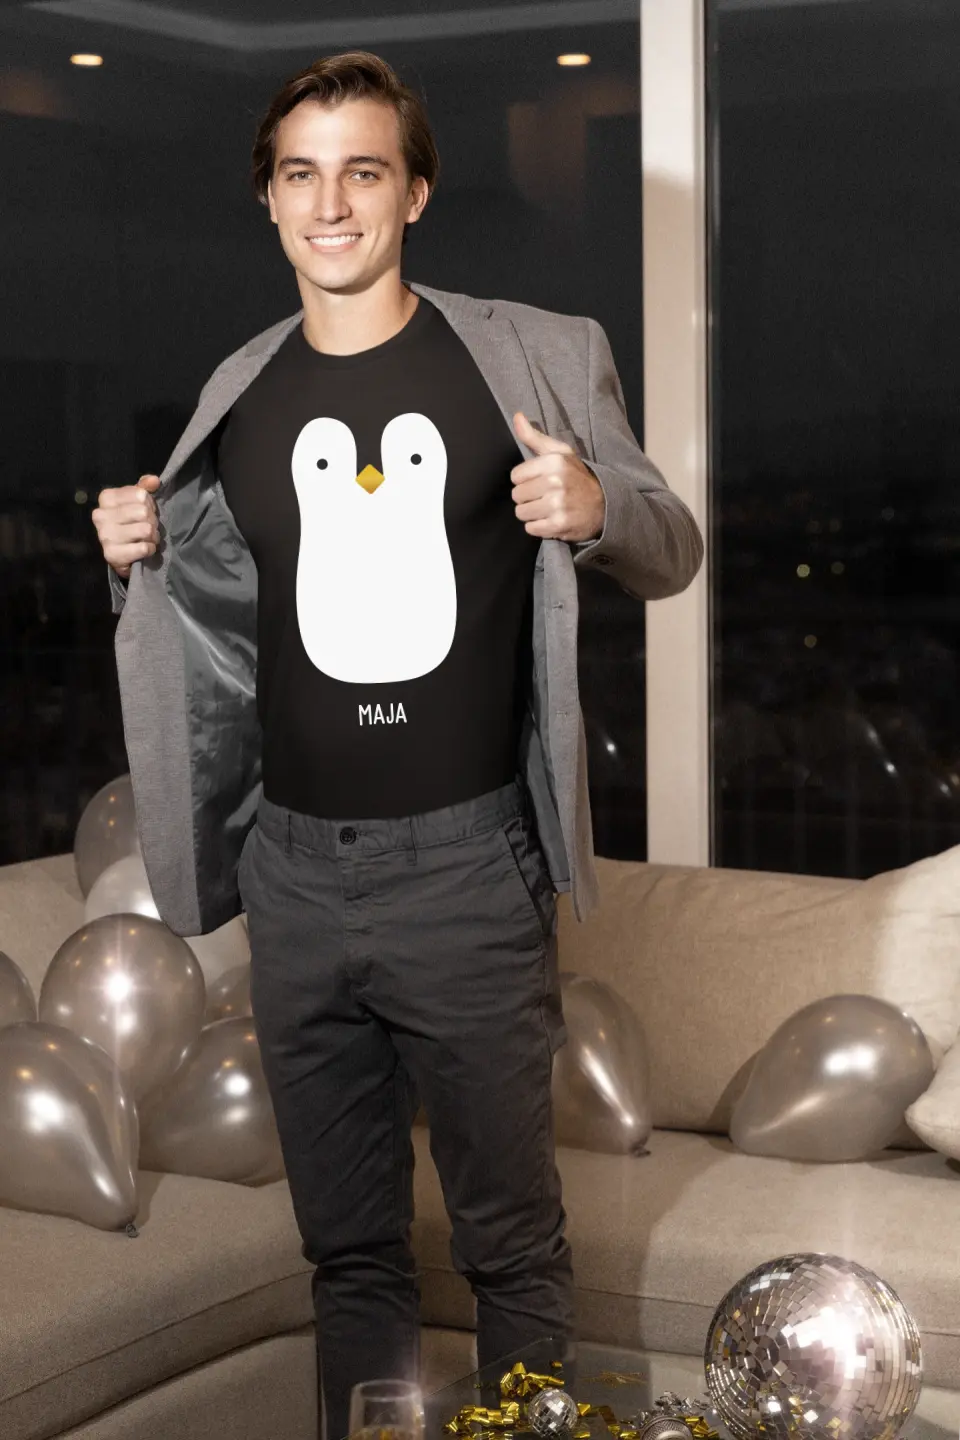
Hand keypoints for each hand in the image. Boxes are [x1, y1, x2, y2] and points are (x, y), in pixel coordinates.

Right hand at [92, 474, 161, 577]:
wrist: (121, 554)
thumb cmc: (131, 523)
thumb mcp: (136, 502)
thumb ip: (144, 487)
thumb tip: (154, 480)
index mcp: (106, 498)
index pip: (140, 494)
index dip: (149, 504)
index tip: (145, 511)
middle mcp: (100, 515)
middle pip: (143, 512)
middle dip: (153, 521)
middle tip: (149, 527)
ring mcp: (104, 536)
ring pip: (145, 530)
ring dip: (153, 536)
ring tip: (147, 538)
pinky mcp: (111, 554)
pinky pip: (143, 548)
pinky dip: (150, 549)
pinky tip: (143, 549)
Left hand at [511, 412, 604, 541]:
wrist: (604, 505)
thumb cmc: (577, 477)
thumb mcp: (561, 453)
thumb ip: (535, 437)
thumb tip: (517, 417)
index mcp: (553, 462)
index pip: (515, 476)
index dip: (525, 480)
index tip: (539, 482)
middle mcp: (555, 482)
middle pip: (517, 495)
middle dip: (528, 498)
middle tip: (545, 497)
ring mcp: (557, 505)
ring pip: (521, 513)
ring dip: (532, 513)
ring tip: (547, 509)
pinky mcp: (559, 525)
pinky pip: (531, 529)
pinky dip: (539, 527)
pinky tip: (551, 520)